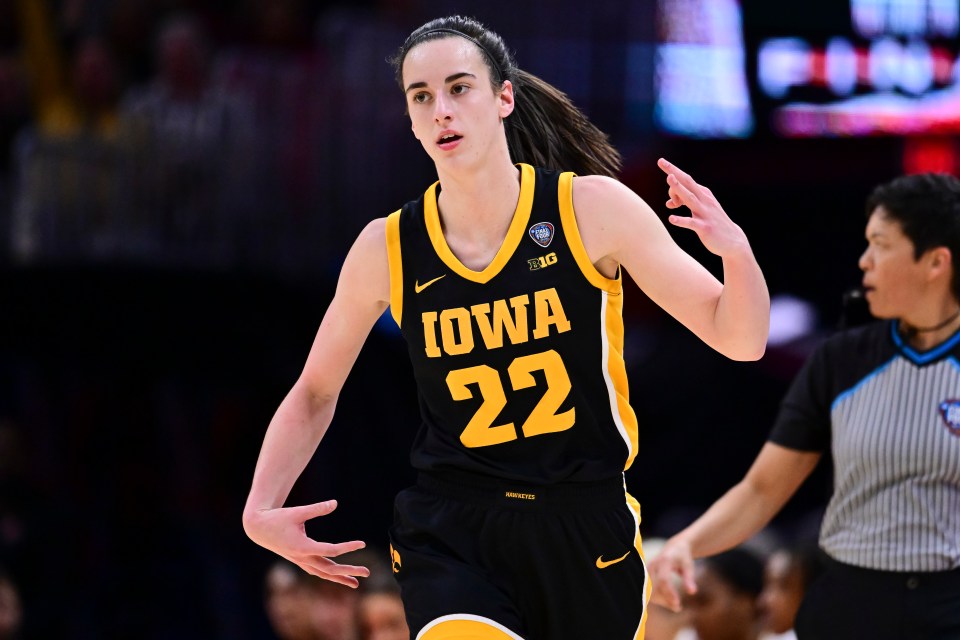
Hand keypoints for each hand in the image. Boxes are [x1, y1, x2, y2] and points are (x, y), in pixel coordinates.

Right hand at [243, 499, 369, 587]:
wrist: (258, 528)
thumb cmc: (277, 518)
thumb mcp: (297, 511)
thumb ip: (316, 508)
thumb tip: (335, 503)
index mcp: (303, 547)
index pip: (331, 551)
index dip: (348, 547)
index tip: (362, 544)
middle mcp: (303, 557)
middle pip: (330, 569)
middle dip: (349, 571)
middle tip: (367, 572)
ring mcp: (300, 561)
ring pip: (323, 573)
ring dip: (340, 578)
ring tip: (356, 583)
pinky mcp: (299, 560)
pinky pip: (317, 571)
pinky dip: (329, 574)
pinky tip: (339, 576)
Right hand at [648, 537, 697, 611]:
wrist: (674, 547)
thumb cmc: (683, 558)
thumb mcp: (688, 567)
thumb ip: (689, 579)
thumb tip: (692, 593)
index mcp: (664, 561)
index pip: (663, 580)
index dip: (669, 593)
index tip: (678, 604)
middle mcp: (653, 565)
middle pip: (654, 587)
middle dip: (665, 600)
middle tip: (678, 608)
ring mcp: (647, 570)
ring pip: (650, 590)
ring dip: (661, 601)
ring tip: (676, 607)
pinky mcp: (646, 575)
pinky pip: (649, 590)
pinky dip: (658, 598)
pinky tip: (669, 602)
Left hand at [658, 157, 749, 257]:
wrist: (733, 241)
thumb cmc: (713, 222)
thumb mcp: (699, 210)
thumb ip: (684, 204)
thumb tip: (668, 203)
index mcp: (704, 194)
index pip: (686, 180)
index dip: (674, 171)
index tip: (661, 161)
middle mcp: (705, 200)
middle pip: (687, 183)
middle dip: (674, 172)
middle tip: (661, 161)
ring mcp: (705, 213)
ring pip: (690, 198)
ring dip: (679, 188)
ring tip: (669, 179)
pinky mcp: (705, 228)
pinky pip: (692, 223)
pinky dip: (682, 220)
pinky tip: (671, 219)